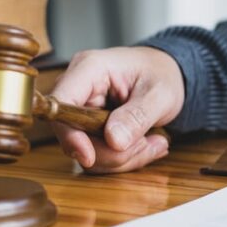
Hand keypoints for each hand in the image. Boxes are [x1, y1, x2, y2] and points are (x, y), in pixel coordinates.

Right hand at [50, 47, 184, 172]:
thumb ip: (137, 116)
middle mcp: (79, 89)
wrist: (165, 74)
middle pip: (74, 135)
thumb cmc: (161, 73)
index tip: (89, 157)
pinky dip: (123, 158)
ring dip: (122, 157)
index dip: (70, 134)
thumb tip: (113, 141)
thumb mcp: (160, 93)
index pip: (62, 103)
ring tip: (152, 142)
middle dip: (112, 151)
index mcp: (90, 68)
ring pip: (87, 151)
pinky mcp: (87, 128)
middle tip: (148, 144)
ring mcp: (81, 110)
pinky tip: (145, 144)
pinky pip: (97, 155)